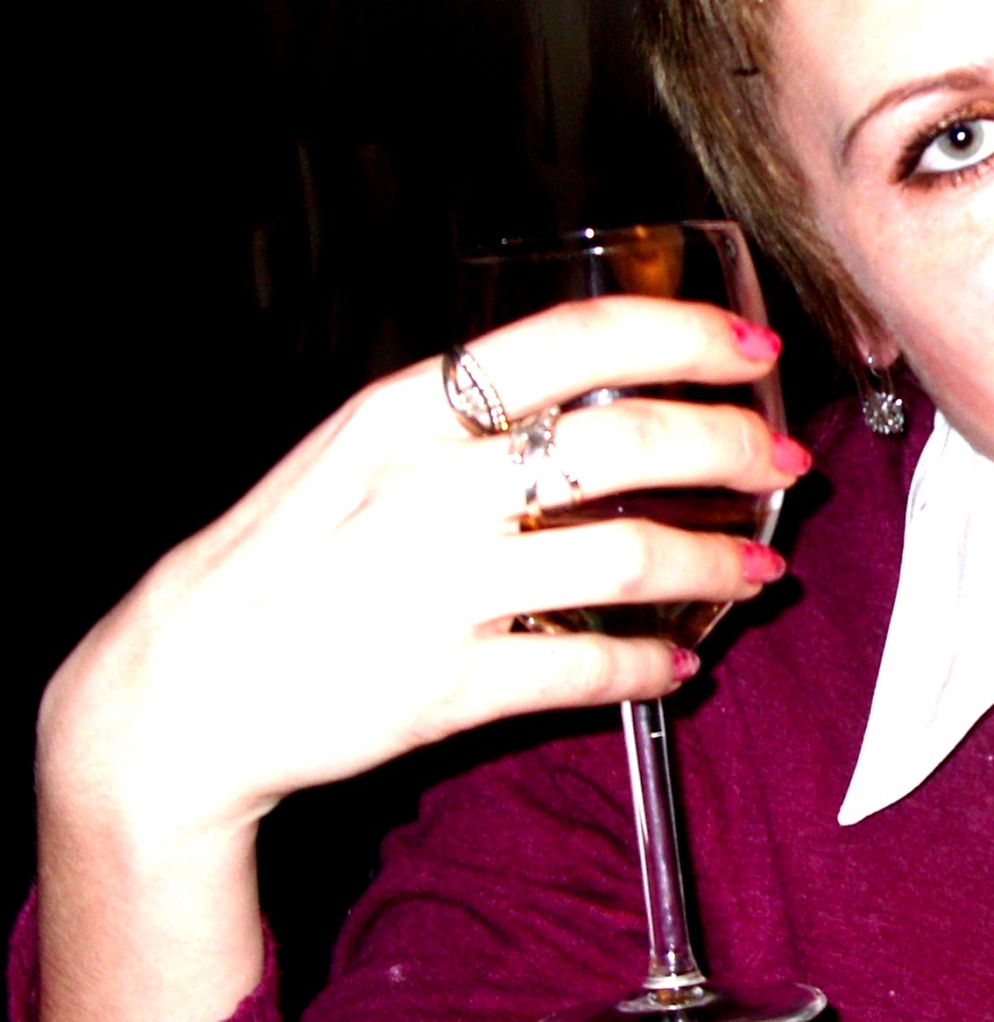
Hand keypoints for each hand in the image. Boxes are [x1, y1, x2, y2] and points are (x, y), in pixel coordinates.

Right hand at [34, 298, 807, 1021]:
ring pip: (627, 556)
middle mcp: (431, 486)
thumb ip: (461, 427)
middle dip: (729, 444)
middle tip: (784, 459)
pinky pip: (587, 668)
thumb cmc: (282, 559)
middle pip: (625, 441)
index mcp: (407, 411)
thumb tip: (591, 406)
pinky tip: (684, 663)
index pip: (574, 339)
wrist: (181, 688)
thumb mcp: (355, 456)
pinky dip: (651, 665)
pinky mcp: (451, 683)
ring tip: (761, 567)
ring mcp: (442, 586)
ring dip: (715, 560)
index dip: (682, 333)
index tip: (752, 345)